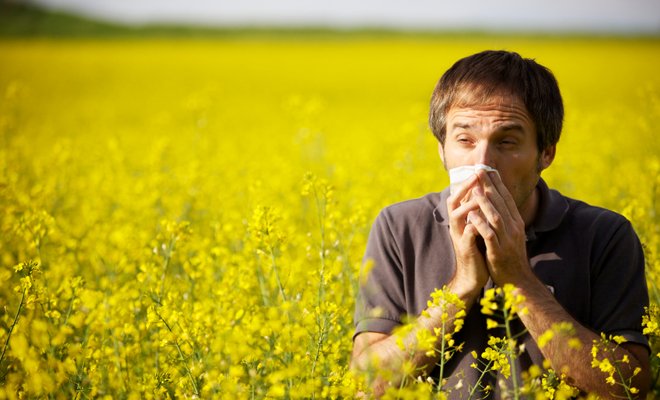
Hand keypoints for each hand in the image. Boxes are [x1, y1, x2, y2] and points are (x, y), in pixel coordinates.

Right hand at [446, 174, 489, 296]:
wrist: (473, 275)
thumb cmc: (478, 250)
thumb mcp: (477, 228)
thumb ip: (478, 213)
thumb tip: (483, 194)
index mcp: (461, 219)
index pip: (461, 196)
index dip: (469, 182)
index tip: (481, 169)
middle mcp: (457, 225)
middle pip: (454, 201)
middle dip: (464, 188)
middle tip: (476, 175)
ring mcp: (459, 236)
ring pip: (458, 216)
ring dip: (468, 205)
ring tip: (479, 195)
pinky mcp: (465, 249)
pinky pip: (466, 236)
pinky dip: (472, 228)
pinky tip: (479, 221)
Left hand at [467, 170, 533, 285]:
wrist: (517, 280)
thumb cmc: (510, 257)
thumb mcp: (510, 235)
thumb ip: (504, 219)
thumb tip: (496, 203)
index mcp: (516, 223)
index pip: (507, 199)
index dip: (498, 183)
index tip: (489, 170)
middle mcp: (514, 228)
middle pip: (502, 203)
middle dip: (490, 186)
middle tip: (481, 170)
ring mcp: (507, 240)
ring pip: (496, 217)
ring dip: (485, 202)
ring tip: (476, 188)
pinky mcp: (498, 252)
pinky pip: (489, 235)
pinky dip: (481, 224)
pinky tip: (472, 215)